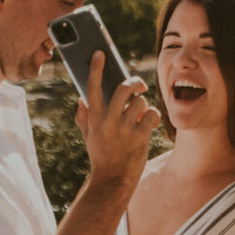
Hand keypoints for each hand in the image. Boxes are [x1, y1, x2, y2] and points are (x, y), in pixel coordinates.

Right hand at [77, 54, 158, 191]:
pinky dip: (153, 118)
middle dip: (135, 82)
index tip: (100, 54)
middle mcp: (107, 121)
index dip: (96, 68)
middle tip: (139, 85)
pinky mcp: (139, 137)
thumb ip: (83, 117)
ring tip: (141, 116)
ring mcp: (123, 129)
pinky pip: (152, 115)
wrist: (112, 180)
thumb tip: (82, 99)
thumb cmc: (101, 156)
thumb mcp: (88, 136)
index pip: (93, 87)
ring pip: (140, 102)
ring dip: (144, 106)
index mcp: (93, 118)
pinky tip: (149, 125)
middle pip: (124, 88)